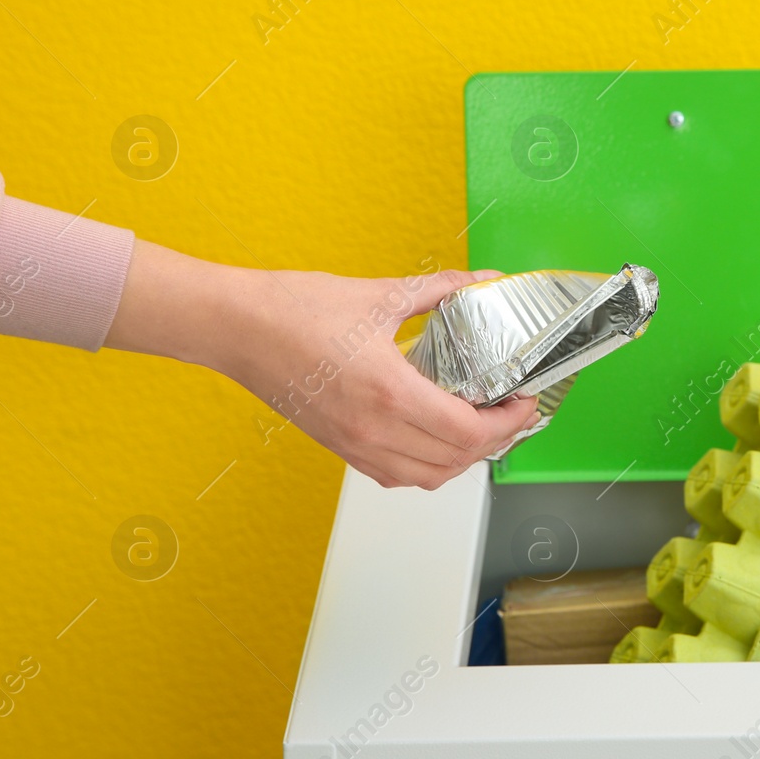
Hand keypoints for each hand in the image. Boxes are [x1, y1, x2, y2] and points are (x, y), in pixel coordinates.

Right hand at [106, 243, 538, 488]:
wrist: (234, 328)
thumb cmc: (292, 310)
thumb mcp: (379, 295)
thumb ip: (440, 291)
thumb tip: (483, 281)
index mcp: (389, 392)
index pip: (468, 431)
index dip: (509, 423)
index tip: (526, 401)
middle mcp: (374, 430)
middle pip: (457, 459)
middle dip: (497, 439)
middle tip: (513, 410)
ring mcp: (355, 445)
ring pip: (430, 477)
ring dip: (465, 459)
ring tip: (482, 426)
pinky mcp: (340, 448)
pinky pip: (398, 475)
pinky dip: (429, 466)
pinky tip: (438, 437)